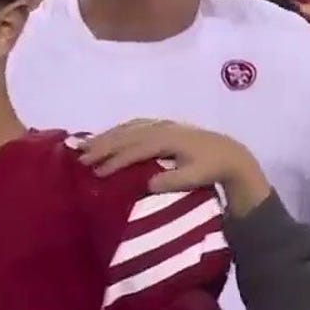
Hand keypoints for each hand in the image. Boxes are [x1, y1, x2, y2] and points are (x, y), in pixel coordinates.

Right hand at [75, 119, 272, 215]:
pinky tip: (106, 136)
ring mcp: (160, 124)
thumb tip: (146, 184)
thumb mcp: (196, 178)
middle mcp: (161, 128)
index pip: (135, 149)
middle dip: (102, 147)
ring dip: (105, 137)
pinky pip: (133, 125)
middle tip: (81, 159)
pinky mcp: (161, 125)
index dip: (115, 160)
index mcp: (169, 140)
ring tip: (85, 147)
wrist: (229, 154)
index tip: (98, 173)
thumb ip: (172, 180)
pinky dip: (117, 130)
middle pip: (126, 135)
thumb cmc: (211, 168)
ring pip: (127, 128)